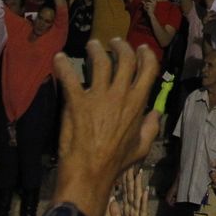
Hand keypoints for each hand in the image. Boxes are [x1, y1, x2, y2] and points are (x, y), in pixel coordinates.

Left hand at [51, 40, 161, 206]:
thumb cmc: (116, 162)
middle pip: (125, 59)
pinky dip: (62, 66)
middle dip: (120, 46)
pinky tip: (59, 58)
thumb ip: (151, 128)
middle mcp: (121, 95)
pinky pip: (69, 78)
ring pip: (100, 62)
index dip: (145, 55)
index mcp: (138, 103)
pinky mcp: (77, 103)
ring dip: (96, 50)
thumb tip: (156, 113)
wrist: (91, 173)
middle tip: (113, 42)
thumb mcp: (142, 147)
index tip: (140, 48)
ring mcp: (99, 97)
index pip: (148, 69)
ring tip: (92, 46)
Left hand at [115, 167, 154, 215]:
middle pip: (132, 191)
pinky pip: (142, 208)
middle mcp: (133, 209)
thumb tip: (113, 199)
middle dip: (131, 179)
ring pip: (137, 197)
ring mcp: (138, 214)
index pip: (125, 193)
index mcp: (126, 210)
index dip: (124, 182)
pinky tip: (145, 191)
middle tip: (132, 165)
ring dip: (139, 185)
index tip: (124, 170)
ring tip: (139, 173)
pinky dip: (143, 199)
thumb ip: (116, 213)